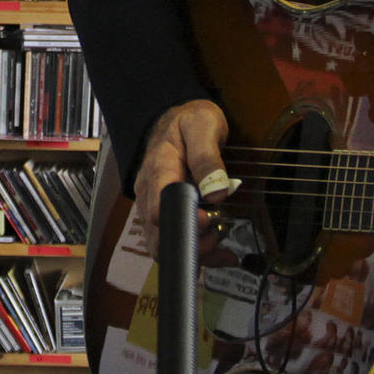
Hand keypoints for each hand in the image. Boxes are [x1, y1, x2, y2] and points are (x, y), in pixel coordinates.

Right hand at [133, 98, 231, 239]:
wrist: (174, 119)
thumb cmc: (188, 121)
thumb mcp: (203, 126)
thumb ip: (207, 157)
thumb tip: (216, 193)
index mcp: (158, 169)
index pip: (159, 207)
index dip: (184, 221)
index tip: (209, 218)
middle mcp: (149, 192)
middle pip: (159, 235)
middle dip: (191, 245)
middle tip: (218, 235)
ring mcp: (153, 205)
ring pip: (165, 244)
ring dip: (195, 252)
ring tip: (223, 245)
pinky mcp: (163, 213)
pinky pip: (174, 241)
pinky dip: (198, 253)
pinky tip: (223, 253)